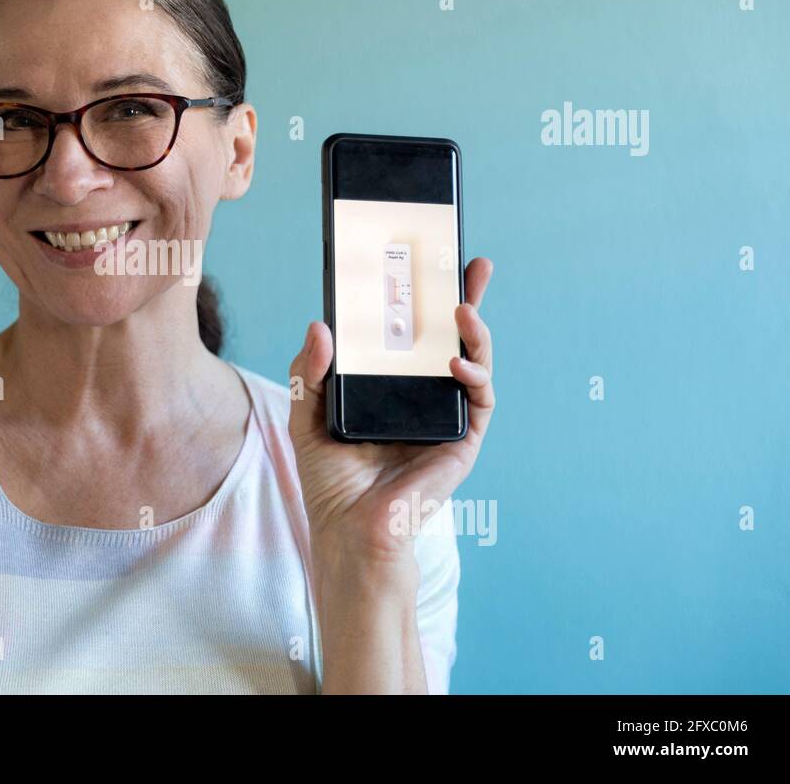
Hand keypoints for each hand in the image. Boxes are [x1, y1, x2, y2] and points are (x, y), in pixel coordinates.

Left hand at [287, 257, 495, 565]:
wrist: (349, 529)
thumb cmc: (329, 477)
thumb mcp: (308, 414)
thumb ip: (310, 371)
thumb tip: (319, 325)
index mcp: (388, 383)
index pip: (410, 331)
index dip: (420, 297)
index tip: (424, 259)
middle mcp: (421, 393)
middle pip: (450, 336)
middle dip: (467, 297)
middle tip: (473, 263)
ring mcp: (446, 414)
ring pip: (474, 361)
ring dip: (475, 331)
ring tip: (461, 308)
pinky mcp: (463, 439)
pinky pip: (481, 401)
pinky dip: (476, 377)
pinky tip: (459, 365)